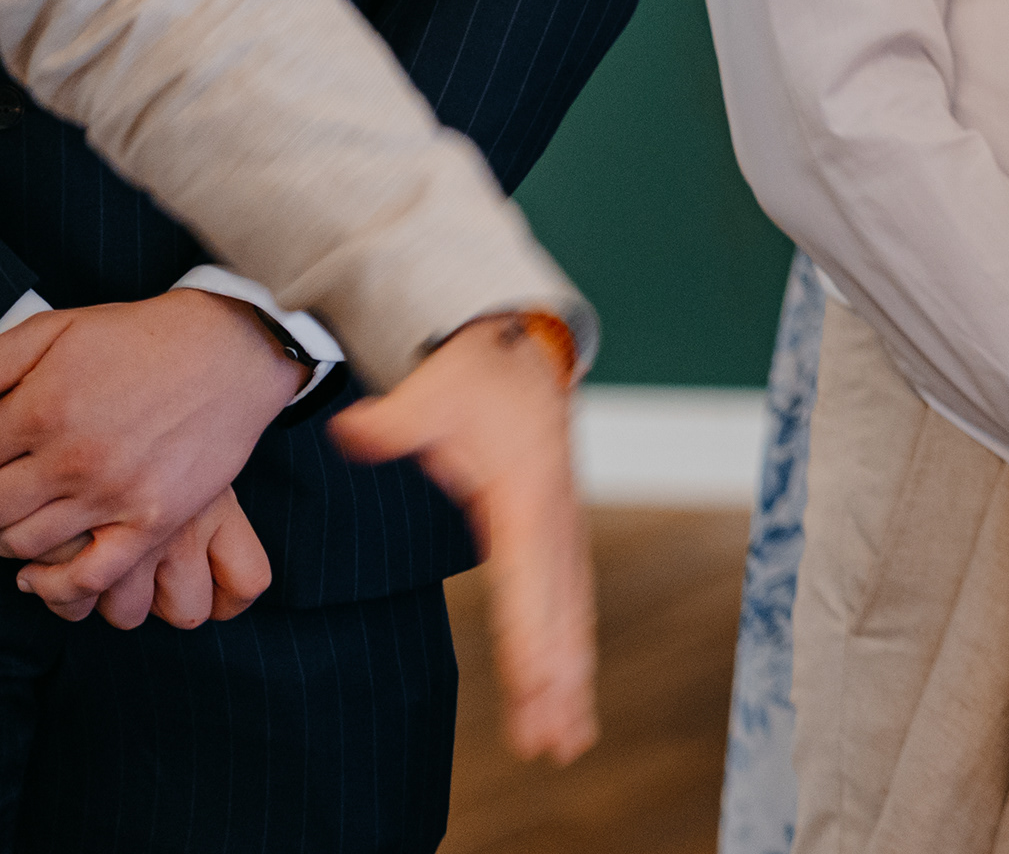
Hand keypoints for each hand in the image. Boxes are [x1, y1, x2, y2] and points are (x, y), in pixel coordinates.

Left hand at [0, 291, 300, 605]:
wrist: (234, 348)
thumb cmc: (143, 336)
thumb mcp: (59, 326)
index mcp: (41, 409)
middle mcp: (71, 458)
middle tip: (4, 490)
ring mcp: (113, 493)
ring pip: (24, 543)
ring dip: (7, 538)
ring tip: (16, 519)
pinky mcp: (152, 519)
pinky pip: (89, 575)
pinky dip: (54, 587)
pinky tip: (37, 576)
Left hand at [333, 317, 595, 764]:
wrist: (521, 348)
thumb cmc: (472, 377)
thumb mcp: (431, 392)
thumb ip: (392, 422)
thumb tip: (354, 432)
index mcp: (526, 489)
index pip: (529, 573)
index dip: (532, 632)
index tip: (535, 685)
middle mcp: (554, 517)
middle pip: (560, 609)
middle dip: (557, 678)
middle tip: (550, 740)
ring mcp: (562, 528)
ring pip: (572, 614)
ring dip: (570, 679)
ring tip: (564, 741)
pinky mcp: (557, 537)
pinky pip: (570, 604)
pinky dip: (572, 653)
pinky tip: (567, 696)